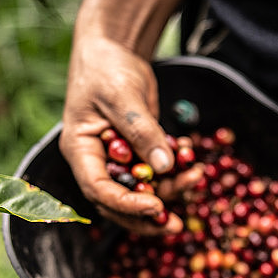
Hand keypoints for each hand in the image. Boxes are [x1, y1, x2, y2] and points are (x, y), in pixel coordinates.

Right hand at [59, 35, 202, 234]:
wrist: (115, 52)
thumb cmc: (107, 69)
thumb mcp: (123, 96)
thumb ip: (142, 131)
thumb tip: (164, 166)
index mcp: (81, 151)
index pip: (99, 189)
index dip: (127, 203)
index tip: (155, 206)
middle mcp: (98, 163)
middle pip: (119, 203)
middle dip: (147, 216)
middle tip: (175, 225)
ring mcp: (118, 161)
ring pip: (142, 191)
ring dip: (170, 192)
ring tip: (196, 179)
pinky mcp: (139, 155)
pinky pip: (157, 175)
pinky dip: (176, 175)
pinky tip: (194, 166)